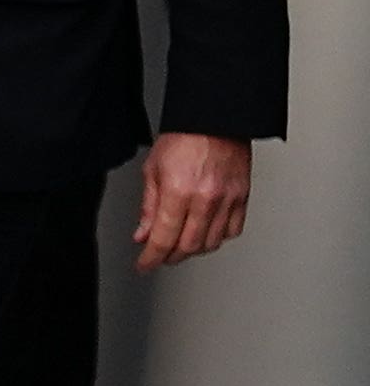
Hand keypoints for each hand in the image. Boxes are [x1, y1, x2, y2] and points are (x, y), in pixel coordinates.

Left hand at [134, 133, 250, 271]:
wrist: (215, 120)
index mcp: (179, 191)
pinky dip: (217, 238)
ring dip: (193, 250)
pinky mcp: (243, 199)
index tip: (144, 265)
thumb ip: (149, 207)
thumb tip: (143, 234)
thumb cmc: (183, 138)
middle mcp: (205, 199)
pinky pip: (233, 231)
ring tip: (180, 245)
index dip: (152, 258)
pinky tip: (206, 233)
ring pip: (212, 243)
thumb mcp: (153, 170)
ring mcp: (227, 200)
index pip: (164, 238)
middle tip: (160, 256)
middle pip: (189, 246)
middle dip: (171, 256)